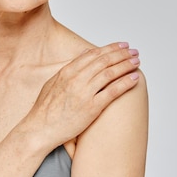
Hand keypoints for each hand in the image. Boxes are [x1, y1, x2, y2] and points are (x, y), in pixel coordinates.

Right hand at [25, 42, 140, 147]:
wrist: (39, 129)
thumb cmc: (44, 110)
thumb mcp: (52, 84)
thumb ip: (67, 71)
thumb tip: (82, 57)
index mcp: (66, 72)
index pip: (93, 54)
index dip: (109, 48)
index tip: (121, 46)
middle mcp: (76, 79)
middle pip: (104, 61)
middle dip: (121, 54)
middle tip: (134, 52)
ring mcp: (84, 93)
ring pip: (110, 73)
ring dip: (126, 65)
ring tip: (137, 62)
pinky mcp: (91, 108)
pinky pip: (112, 91)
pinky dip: (125, 83)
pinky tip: (134, 78)